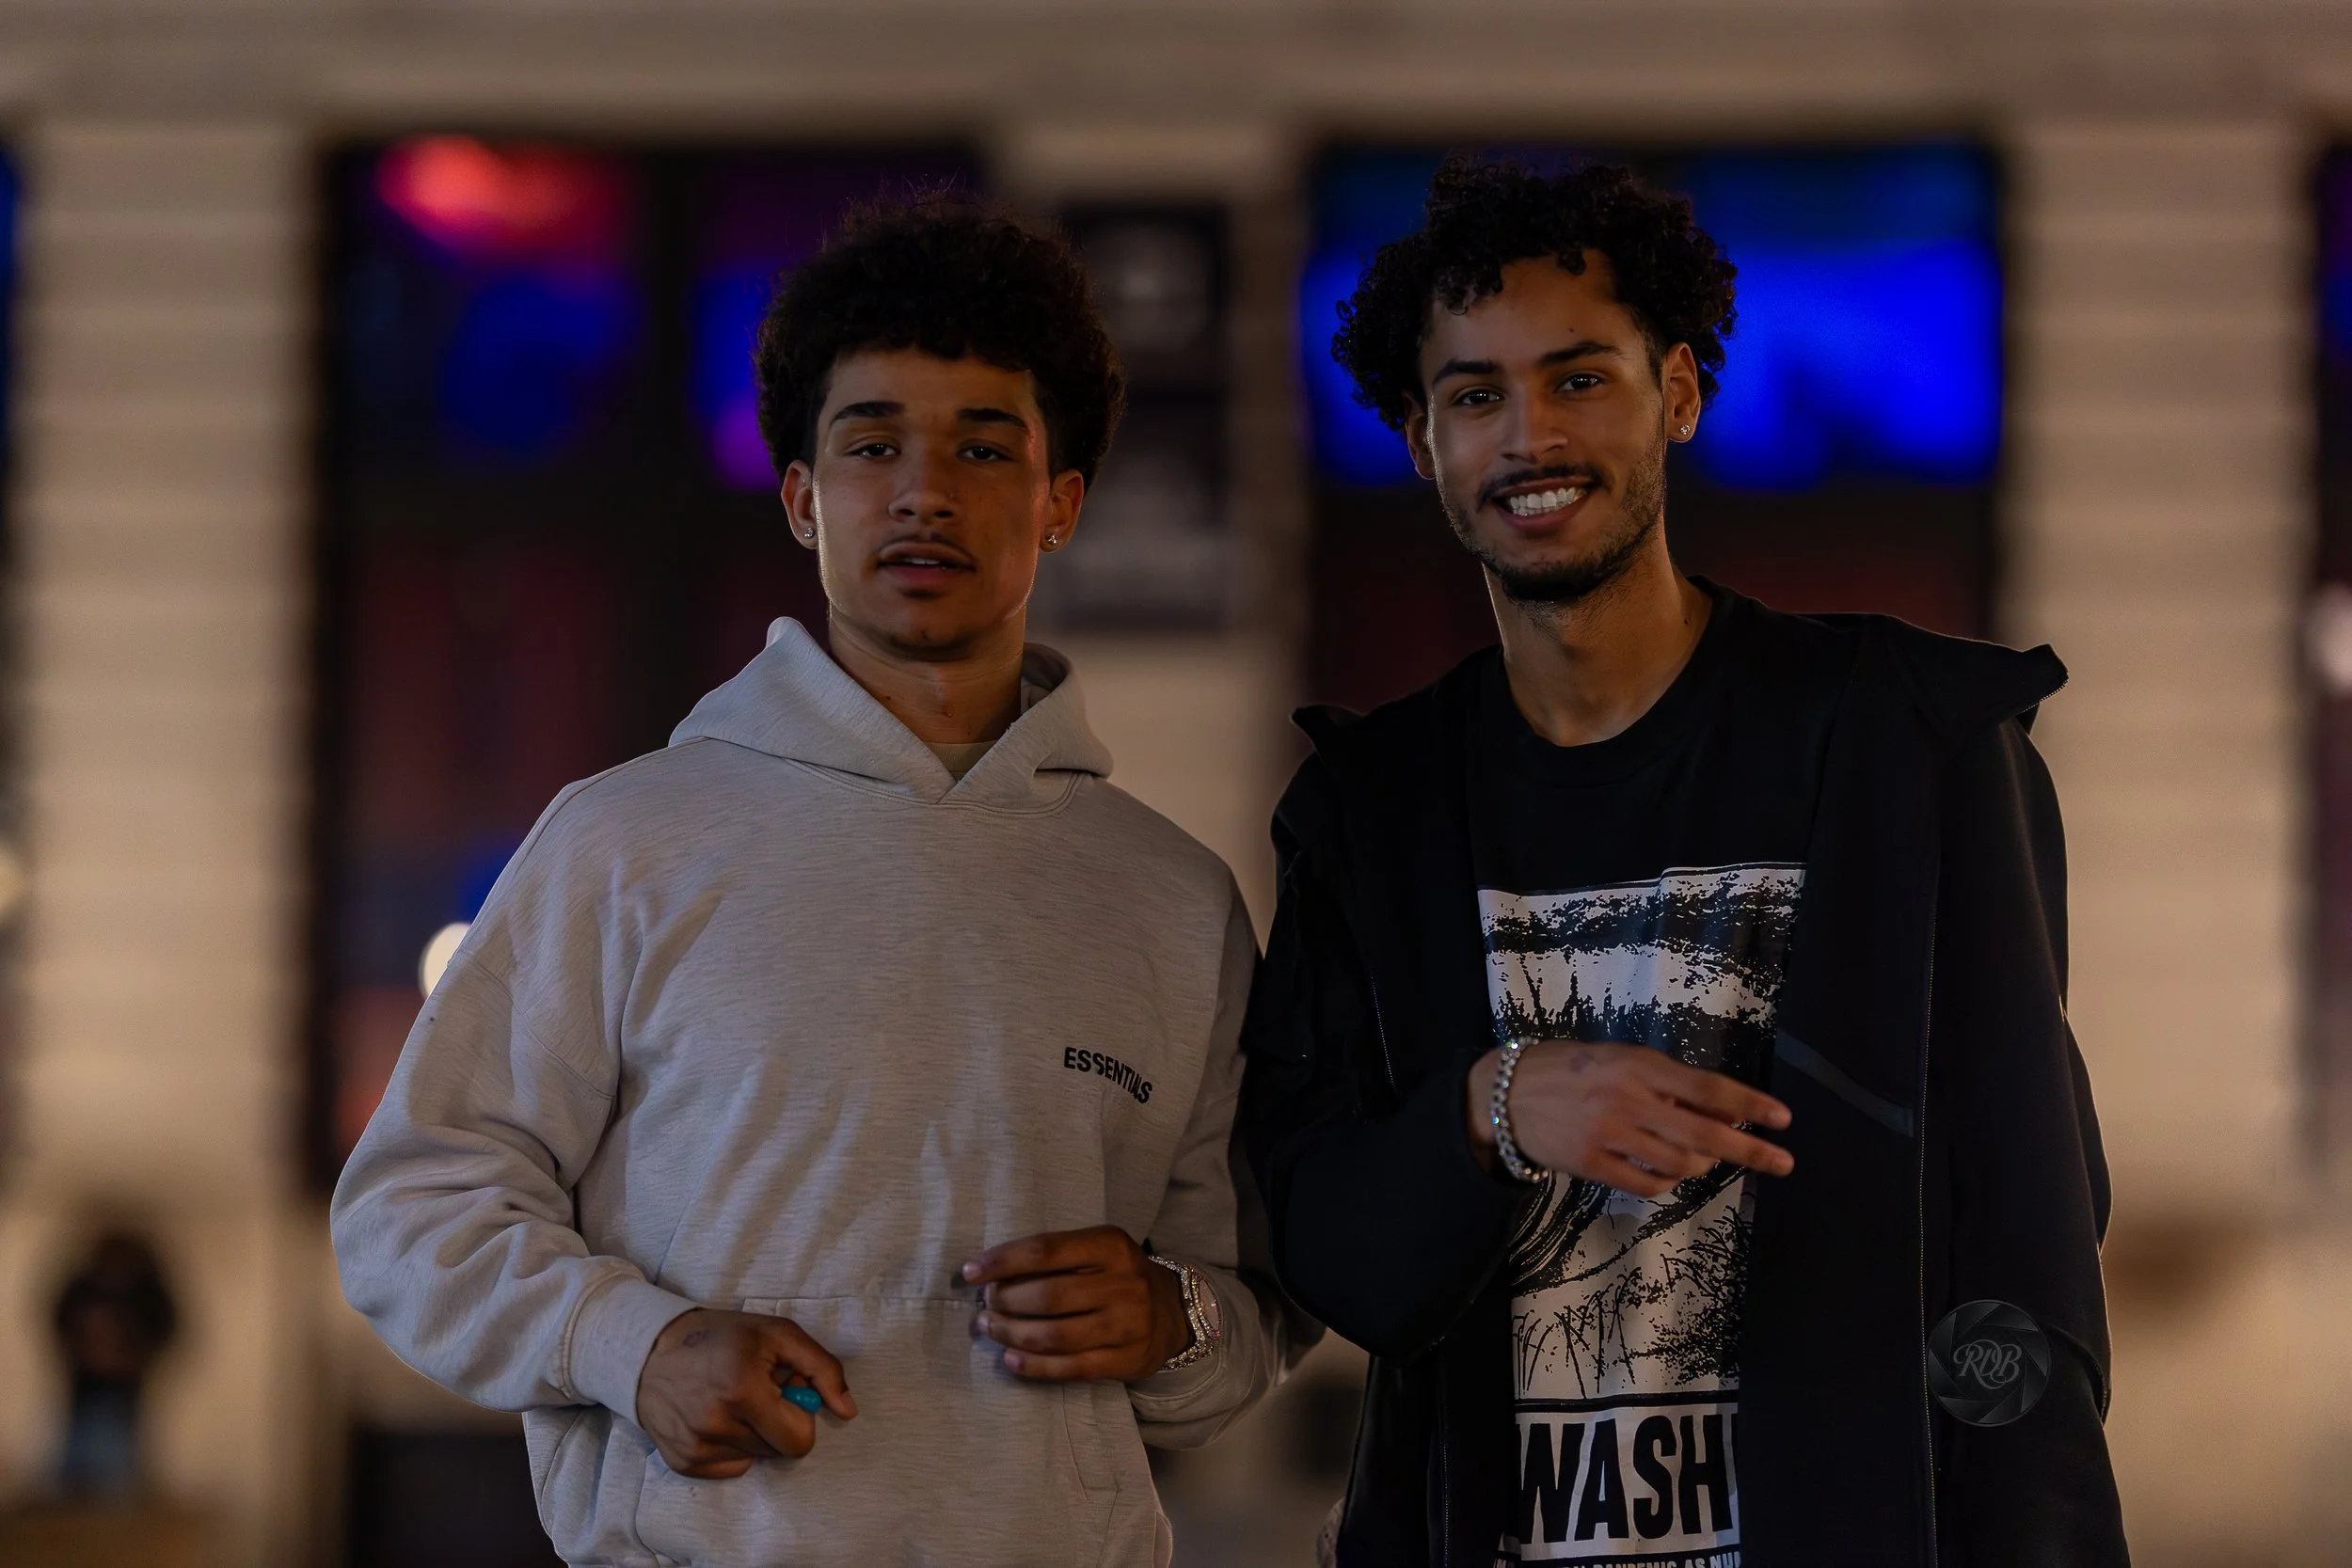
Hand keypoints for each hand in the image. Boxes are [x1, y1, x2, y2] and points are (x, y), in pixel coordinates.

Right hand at [634, 1308, 856, 1477]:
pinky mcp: (682, 1463)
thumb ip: (822, 1368)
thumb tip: (848, 1411)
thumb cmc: (723, 1337)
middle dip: (777, 1424)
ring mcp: (696, 1447)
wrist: (650, 1351)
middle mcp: (716, 1424)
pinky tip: (714, 1417)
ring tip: (731, 1401)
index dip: (800, 1416)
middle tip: (757, 1393)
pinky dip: (731, 1446)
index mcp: (743, 1390)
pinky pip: (730, 1467)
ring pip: (755, 1458)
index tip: (784, 1391)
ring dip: (753, 1433)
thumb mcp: (777, 1334)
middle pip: (779, 1451)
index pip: (799, 1440)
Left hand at [961, 1225, 1191, 1382]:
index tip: (970, 1271)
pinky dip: (1034, 1367)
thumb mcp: (1097, 1250)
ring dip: (1011, 1334)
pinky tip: (1011, 1360)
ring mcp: (1127, 1326)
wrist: (1173, 1311)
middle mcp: (1123, 1284)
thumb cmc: (1117, 1276)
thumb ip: (1055, 1256)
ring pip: (1055, 1336)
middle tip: (986, 1304)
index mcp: (1111, 1246)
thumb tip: (989, 1272)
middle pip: (1048, 1296)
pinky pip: (1071, 1368)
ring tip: (990, 1328)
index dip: (1003, 1261)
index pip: (1046, 1251)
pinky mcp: (1126, 1361)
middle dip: (1005, 1301)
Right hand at [1466, 1042, 1794, 1197]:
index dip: (1751, 1105)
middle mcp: (1629, 1099)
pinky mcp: (1591, 1164)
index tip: (1783, 1119)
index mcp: (1640, 1065)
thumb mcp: (1621, 1059)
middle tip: (1783, 1162)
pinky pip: (1646, 1185)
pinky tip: (1666, 1174)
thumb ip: (1667, 1082)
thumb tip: (1724, 1111)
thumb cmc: (1571, 1068)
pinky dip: (1666, 1183)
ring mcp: (1609, 1135)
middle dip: (1750, 1151)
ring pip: (1680, 1165)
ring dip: (1702, 1167)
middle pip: (1705, 1134)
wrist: (1506, 1092)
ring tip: (1702, 1160)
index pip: (1708, 1088)